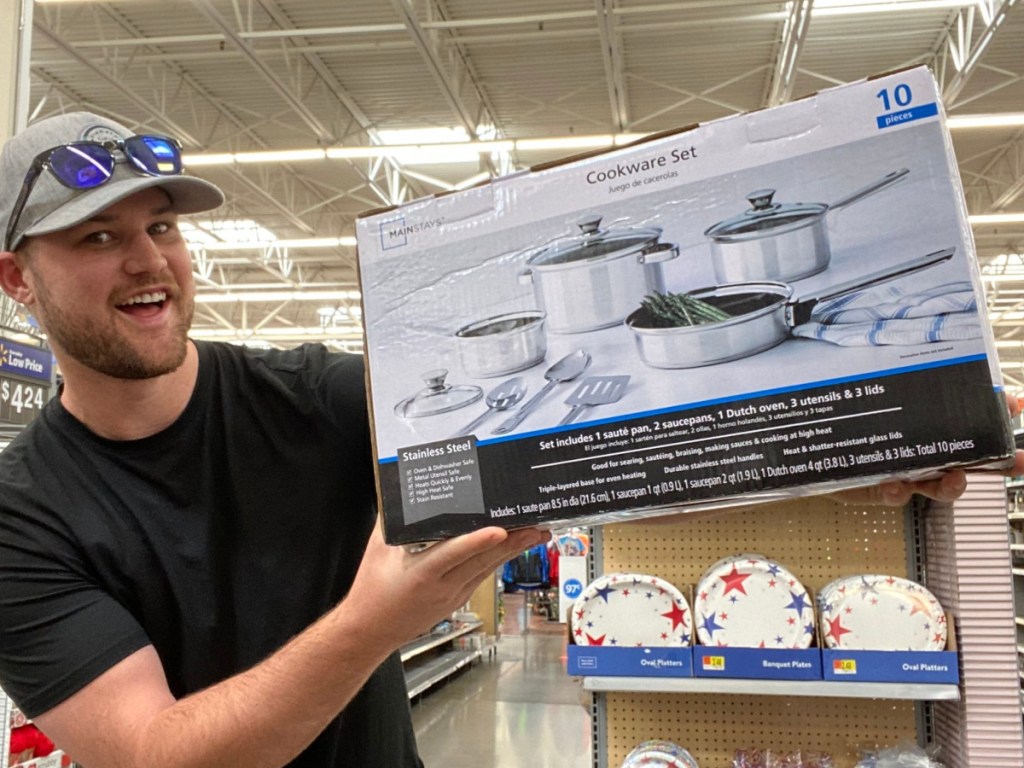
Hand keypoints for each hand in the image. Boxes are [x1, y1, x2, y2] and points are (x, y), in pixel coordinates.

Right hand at [346, 523, 549, 647]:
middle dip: (513, 543)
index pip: (454, 554)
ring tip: (536, 535)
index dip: (478, 542)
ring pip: (487, 569)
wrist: (370, 631)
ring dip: (512, 551)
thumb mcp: (376, 551)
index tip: (500, 530)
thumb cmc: (371, 591)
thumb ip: (392, 521)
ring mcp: (452, 596)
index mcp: (420, 574)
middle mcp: (441, 587)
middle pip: (482, 561)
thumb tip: (401, 493)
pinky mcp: (456, 600)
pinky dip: (497, 561)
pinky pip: (480, 576)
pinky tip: (512, 549)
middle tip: (537, 527)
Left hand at [829, 391, 1023, 505]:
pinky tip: (896, 485)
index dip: (997, 417)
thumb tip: (919, 347)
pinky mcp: (878, 488)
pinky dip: (897, 492)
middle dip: (997, 461)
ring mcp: (904, 471)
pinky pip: (893, 495)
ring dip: (952, 484)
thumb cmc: (849, 413)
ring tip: (955, 479)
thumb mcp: (872, 389)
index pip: (971, 422)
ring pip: (938, 486)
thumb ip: (894, 375)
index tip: (1016, 405)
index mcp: (928, 427)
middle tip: (1017, 461)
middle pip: (969, 460)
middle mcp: (923, 450)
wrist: (817, 441)